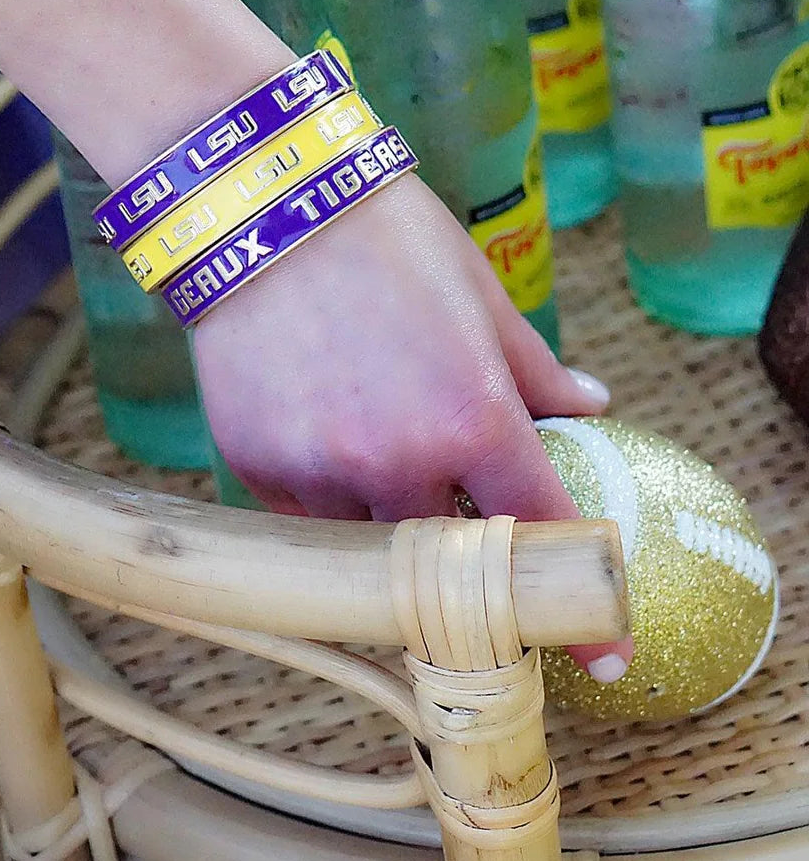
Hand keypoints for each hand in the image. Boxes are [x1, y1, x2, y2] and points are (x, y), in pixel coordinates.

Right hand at [194, 174, 632, 677]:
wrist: (257, 199)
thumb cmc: (385, 234)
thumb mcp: (479, 293)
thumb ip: (535, 368)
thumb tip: (591, 407)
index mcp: (475, 416)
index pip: (541, 533)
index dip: (581, 604)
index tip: (606, 661)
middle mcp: (398, 461)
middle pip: (450, 565)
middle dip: (468, 567)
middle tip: (471, 554)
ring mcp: (320, 470)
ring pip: (368, 548)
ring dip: (388, 524)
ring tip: (377, 456)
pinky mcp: (254, 464)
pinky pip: (301, 518)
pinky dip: (324, 501)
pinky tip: (322, 438)